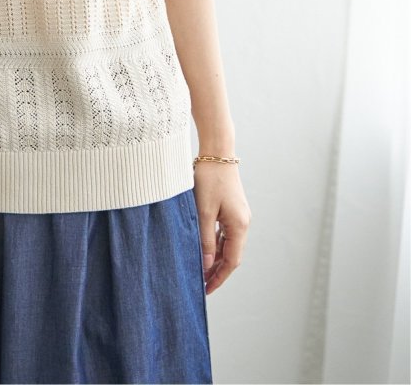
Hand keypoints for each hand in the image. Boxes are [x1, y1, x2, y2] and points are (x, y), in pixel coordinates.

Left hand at [192, 160, 251, 294]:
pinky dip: (215, 242)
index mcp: (239, 226)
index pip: (231, 261)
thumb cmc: (209, 179)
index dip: (219, 278)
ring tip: (199, 269)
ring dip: (215, 257)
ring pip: (227, 244)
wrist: (217, 152)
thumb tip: (205, 265)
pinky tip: (203, 248)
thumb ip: (204, 239)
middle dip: (216, 270)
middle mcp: (242, 223)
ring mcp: (238, 215)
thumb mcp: (203, 212)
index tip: (206, 290)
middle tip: (200, 284)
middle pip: (231, 255)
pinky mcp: (231, 208)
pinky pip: (224, 232)